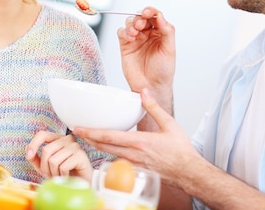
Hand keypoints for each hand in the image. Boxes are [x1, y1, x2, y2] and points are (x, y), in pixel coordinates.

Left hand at [26, 131, 93, 180]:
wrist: (81, 183)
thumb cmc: (64, 173)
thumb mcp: (45, 167)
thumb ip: (35, 158)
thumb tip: (28, 149)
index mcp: (58, 138)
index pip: (42, 134)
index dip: (34, 144)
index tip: (30, 155)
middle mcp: (67, 139)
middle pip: (46, 151)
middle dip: (45, 167)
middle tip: (51, 174)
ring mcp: (75, 146)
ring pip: (53, 160)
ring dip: (54, 173)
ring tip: (60, 175)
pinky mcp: (81, 155)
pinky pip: (63, 167)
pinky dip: (63, 175)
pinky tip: (68, 176)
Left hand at [72, 88, 196, 186]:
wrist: (189, 172)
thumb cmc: (181, 151)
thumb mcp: (169, 124)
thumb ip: (154, 107)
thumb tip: (144, 92)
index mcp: (139, 142)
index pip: (108, 137)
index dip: (91, 132)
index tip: (78, 128)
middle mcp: (133, 155)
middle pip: (103, 147)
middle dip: (87, 139)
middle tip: (76, 132)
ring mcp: (133, 164)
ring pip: (108, 154)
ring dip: (96, 146)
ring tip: (87, 138)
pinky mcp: (135, 170)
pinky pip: (117, 161)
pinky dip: (108, 154)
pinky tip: (105, 149)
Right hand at [118, 7, 175, 94]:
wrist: (151, 86)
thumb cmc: (162, 71)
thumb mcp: (169, 50)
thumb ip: (167, 31)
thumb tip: (160, 16)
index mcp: (160, 32)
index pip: (155, 16)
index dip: (151, 11)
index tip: (148, 12)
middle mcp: (148, 34)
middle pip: (140, 17)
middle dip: (139, 17)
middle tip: (141, 24)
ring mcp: (136, 39)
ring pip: (130, 22)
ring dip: (131, 24)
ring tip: (135, 32)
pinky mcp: (125, 45)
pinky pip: (121, 32)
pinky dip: (124, 32)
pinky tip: (130, 38)